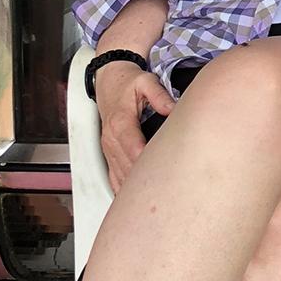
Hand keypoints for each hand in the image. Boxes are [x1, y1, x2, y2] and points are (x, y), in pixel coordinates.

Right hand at [94, 62, 174, 193]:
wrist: (109, 82)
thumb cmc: (128, 83)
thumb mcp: (146, 81)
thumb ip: (159, 95)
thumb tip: (172, 108)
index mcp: (121, 123)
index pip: (133, 149)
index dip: (146, 162)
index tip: (162, 172)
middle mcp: (111, 139)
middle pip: (127, 167)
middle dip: (144, 181)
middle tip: (166, 190)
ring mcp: (108, 148)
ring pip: (119, 176)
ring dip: (133, 188)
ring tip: (154, 199)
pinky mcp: (109, 153)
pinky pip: (113, 176)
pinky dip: (122, 188)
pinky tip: (134, 198)